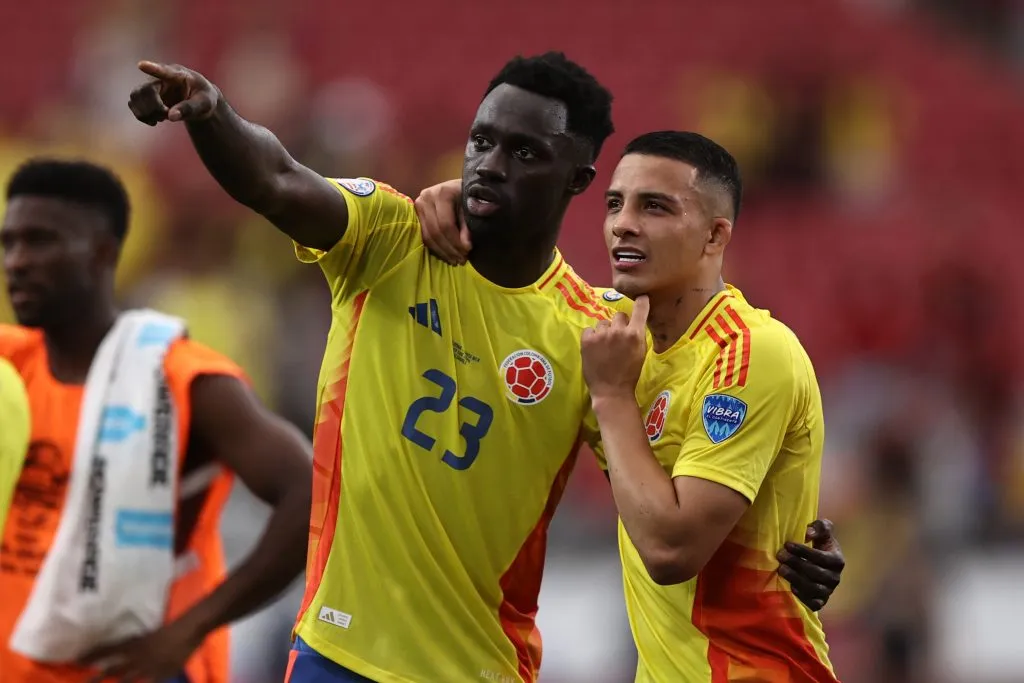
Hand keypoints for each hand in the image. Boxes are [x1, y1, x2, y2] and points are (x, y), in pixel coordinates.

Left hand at [81, 617, 204, 681]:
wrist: (188, 630)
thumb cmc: (170, 629)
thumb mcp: (149, 636)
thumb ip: (138, 644)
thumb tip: (126, 650)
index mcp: (134, 643)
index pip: (108, 649)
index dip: (93, 655)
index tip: (78, 660)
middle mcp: (137, 656)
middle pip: (113, 668)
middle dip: (98, 676)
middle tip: (85, 681)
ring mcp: (148, 667)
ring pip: (126, 679)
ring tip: (98, 682)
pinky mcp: (159, 674)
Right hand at [129, 61, 219, 125]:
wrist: (198, 100)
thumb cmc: (204, 98)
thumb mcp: (204, 104)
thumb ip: (190, 109)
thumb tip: (171, 117)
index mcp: (178, 75)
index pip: (164, 71)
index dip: (152, 69)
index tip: (141, 65)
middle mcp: (160, 78)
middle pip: (145, 90)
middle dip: (153, 108)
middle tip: (166, 115)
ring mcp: (151, 86)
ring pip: (135, 97)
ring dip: (145, 112)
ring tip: (161, 118)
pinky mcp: (146, 96)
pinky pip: (133, 104)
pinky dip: (142, 115)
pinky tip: (155, 120)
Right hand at [414, 179, 470, 264]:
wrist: (460, 186)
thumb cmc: (469, 195)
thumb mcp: (472, 207)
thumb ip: (468, 225)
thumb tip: (466, 246)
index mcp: (442, 193)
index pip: (445, 224)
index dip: (456, 241)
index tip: (468, 250)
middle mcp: (426, 197)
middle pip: (435, 231)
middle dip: (450, 249)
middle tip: (462, 260)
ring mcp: (419, 205)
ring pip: (428, 236)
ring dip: (442, 251)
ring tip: (456, 260)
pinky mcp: (416, 214)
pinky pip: (424, 236)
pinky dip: (436, 248)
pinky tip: (447, 255)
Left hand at [581, 295, 648, 399]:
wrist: (611, 391)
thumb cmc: (629, 374)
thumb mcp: (640, 352)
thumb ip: (637, 335)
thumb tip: (634, 322)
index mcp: (635, 334)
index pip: (640, 309)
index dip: (641, 302)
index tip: (641, 297)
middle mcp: (619, 331)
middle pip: (619, 315)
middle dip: (619, 324)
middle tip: (617, 339)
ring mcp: (602, 335)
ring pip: (603, 323)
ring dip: (605, 331)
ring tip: (604, 347)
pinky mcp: (587, 340)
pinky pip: (589, 330)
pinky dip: (592, 337)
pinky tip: (595, 349)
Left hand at [776, 518, 844, 611]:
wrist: (819, 564)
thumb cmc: (819, 545)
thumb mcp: (822, 532)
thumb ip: (820, 527)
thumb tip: (808, 533)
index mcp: (837, 560)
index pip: (821, 557)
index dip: (803, 551)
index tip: (787, 544)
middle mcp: (835, 578)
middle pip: (815, 572)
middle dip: (796, 563)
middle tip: (780, 555)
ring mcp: (828, 591)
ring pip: (812, 588)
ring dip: (795, 578)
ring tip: (781, 569)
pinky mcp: (820, 602)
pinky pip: (812, 603)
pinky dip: (801, 596)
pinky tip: (790, 586)